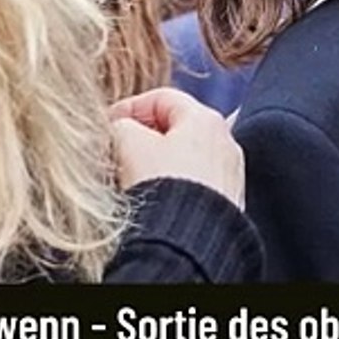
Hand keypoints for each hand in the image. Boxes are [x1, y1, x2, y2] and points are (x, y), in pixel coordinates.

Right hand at [109, 88, 245, 209]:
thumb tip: (120, 129)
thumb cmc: (165, 187)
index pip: (162, 98)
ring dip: (158, 162)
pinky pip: (195, 182)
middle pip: (177, 127)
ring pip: (186, 157)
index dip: (129, 108)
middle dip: (144, 136)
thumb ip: (121, 127)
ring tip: (132, 176)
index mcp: (205, 118)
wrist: (190, 239)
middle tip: (116, 149)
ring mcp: (230, 173)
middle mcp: (226, 141)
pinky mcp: (228, 201)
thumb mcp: (129, 145)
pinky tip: (156, 197)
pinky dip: (174, 183)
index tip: (107, 124)